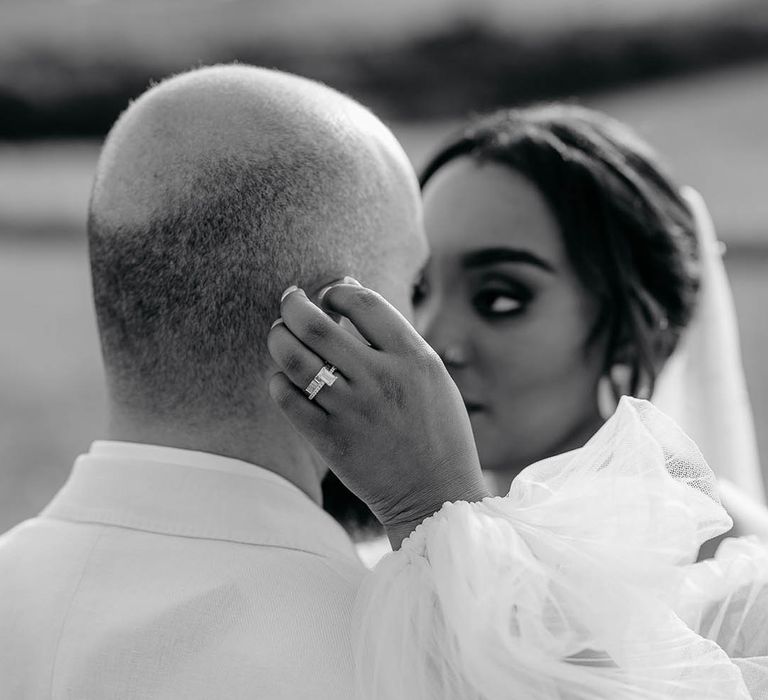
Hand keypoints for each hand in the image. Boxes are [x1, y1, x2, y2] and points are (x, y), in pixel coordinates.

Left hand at [267, 279, 488, 548]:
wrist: (436, 496)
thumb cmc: (437, 430)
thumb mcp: (431, 375)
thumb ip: (393, 336)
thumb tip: (346, 289)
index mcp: (414, 358)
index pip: (363, 302)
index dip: (336, 291)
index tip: (328, 295)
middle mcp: (382, 379)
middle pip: (317, 325)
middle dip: (293, 305)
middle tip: (289, 300)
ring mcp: (354, 411)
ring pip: (295, 359)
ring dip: (279, 338)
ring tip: (280, 333)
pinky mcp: (332, 441)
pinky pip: (288, 400)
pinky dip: (279, 381)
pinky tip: (284, 378)